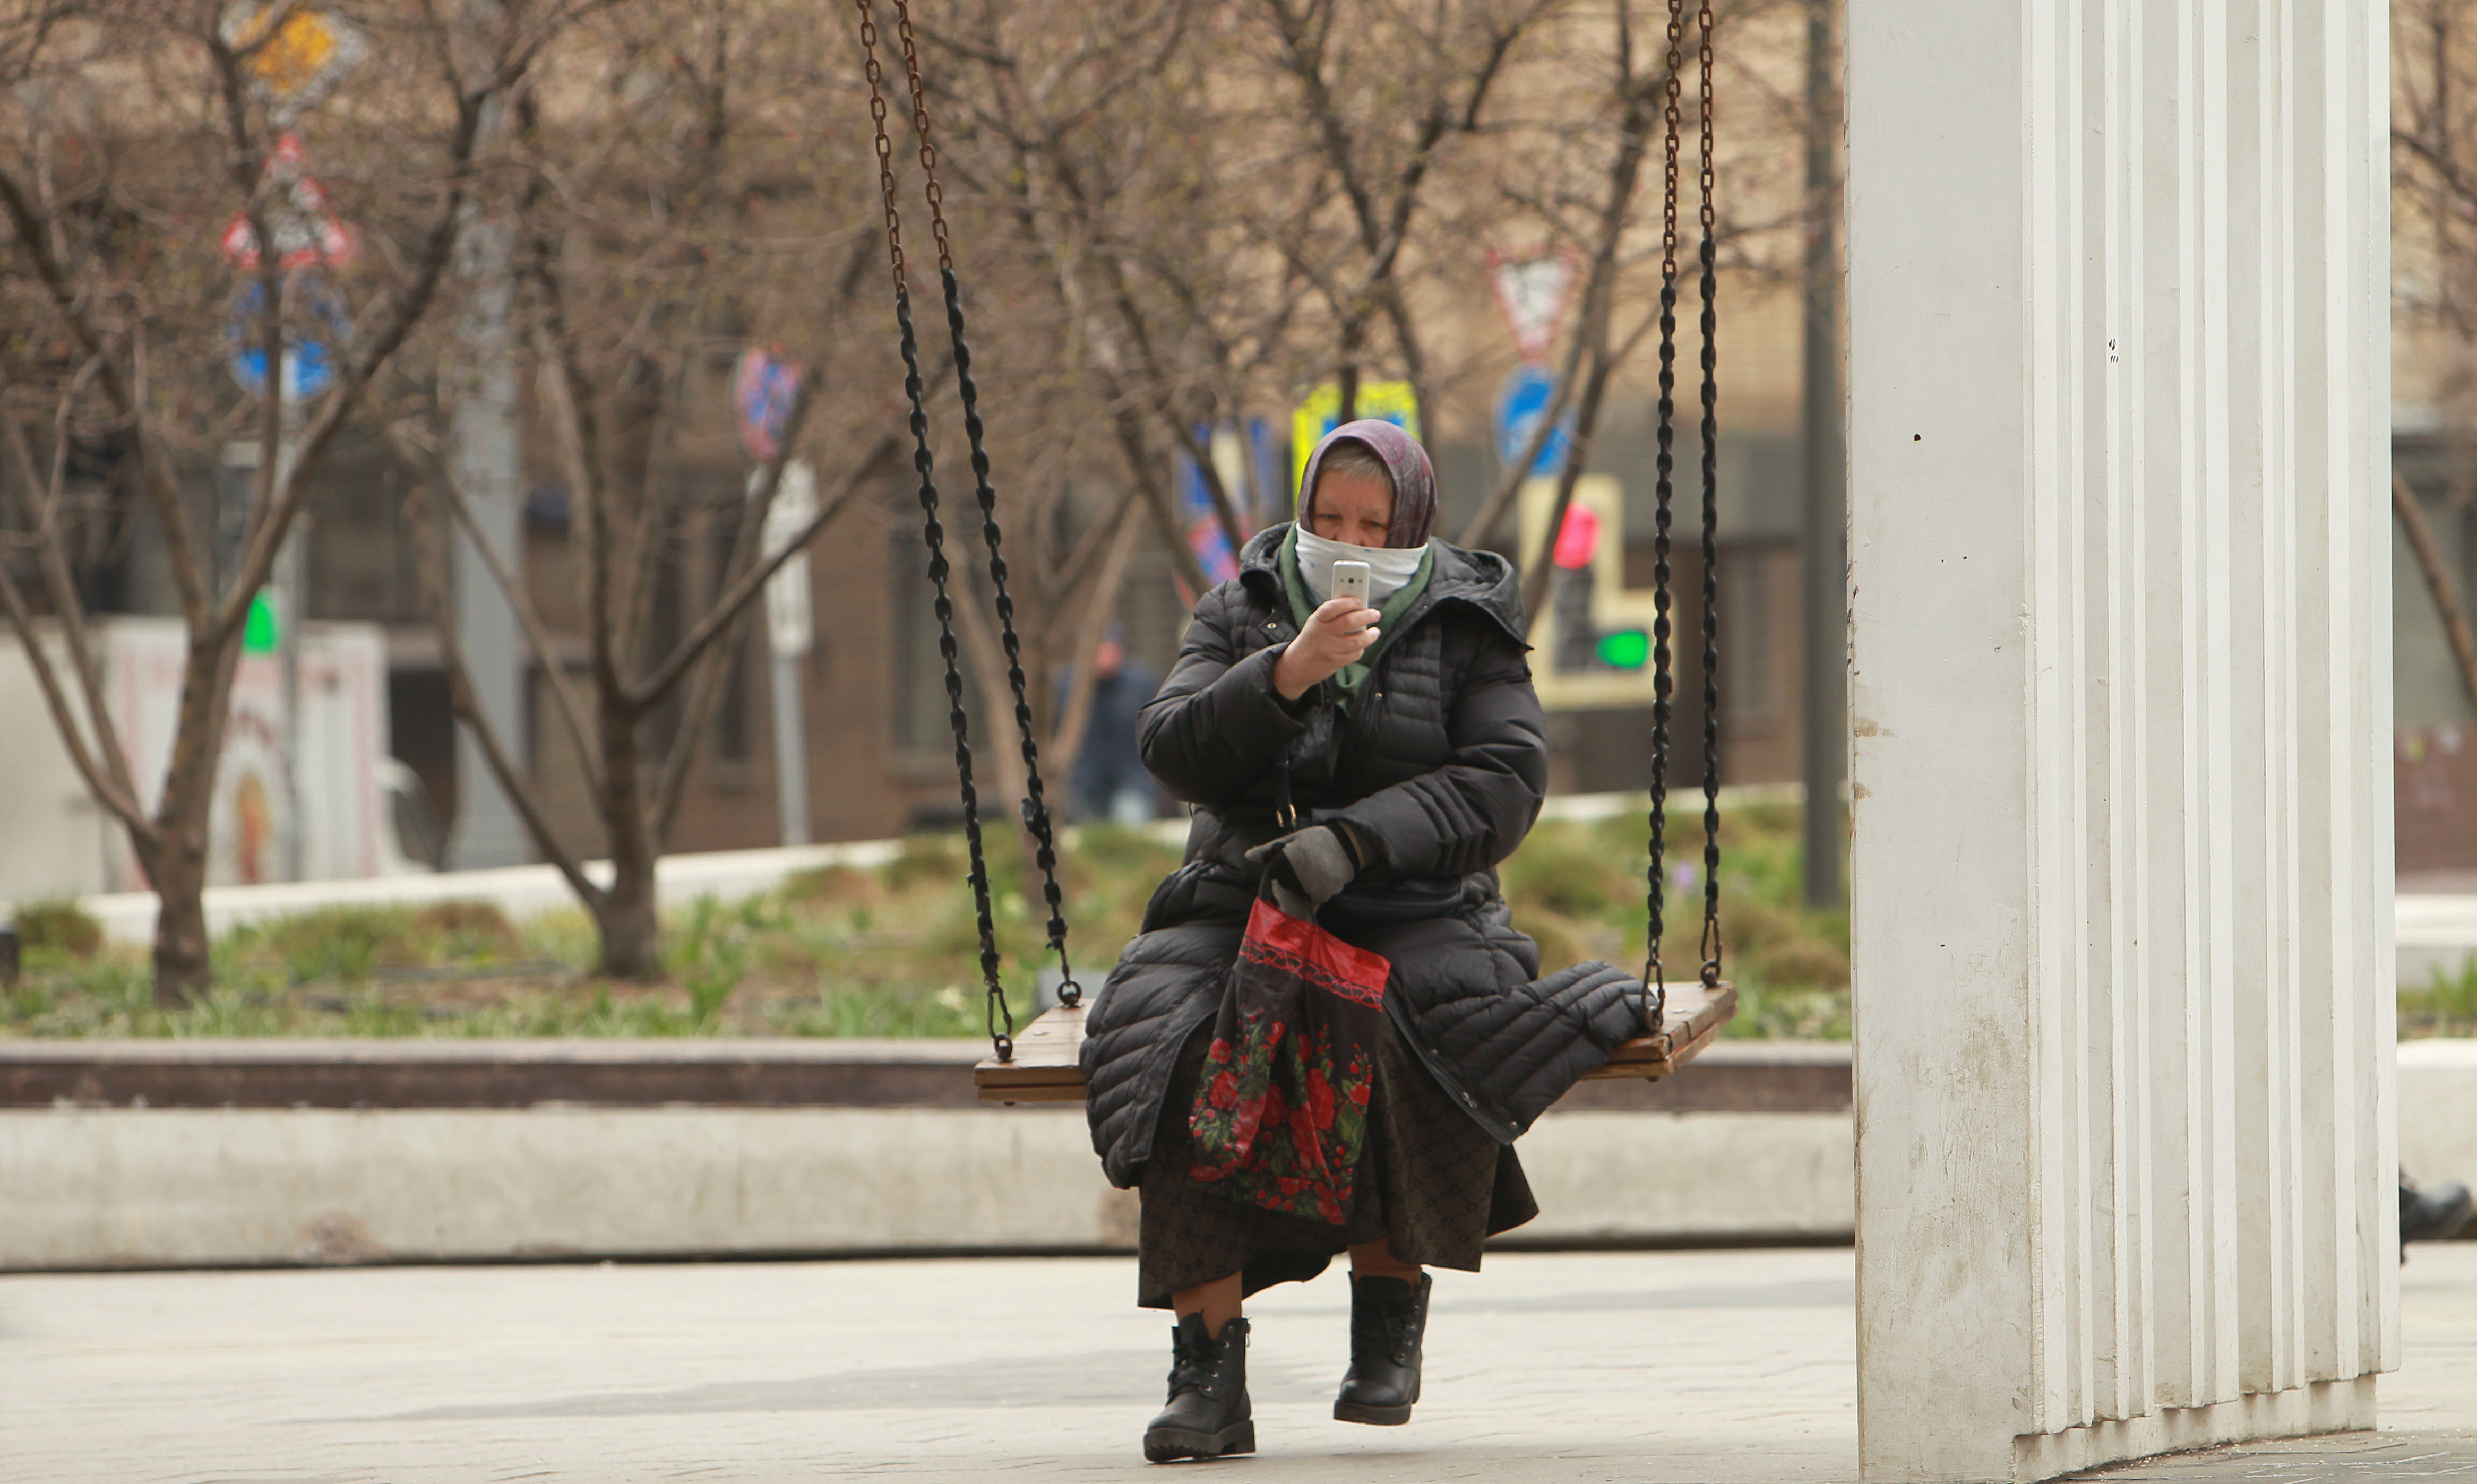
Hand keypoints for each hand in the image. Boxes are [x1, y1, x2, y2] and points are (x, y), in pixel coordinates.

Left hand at [1245, 825, 1362, 918]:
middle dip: (1288, 880)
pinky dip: (1312, 894)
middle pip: (1284, 886)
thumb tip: (1247, 856)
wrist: (1347, 844)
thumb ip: (1269, 850)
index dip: (1278, 870)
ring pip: (1297, 895)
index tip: (1287, 864)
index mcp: (1288, 860)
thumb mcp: (1292, 840)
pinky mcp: (1323, 895)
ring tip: (1311, 872)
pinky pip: (1311, 900)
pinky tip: (1318, 880)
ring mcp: (1311, 887)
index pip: (1273, 874)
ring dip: (1300, 889)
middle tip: (1302, 867)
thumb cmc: (1316, 839)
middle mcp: (1298, 876)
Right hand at [1271, 596, 1378, 699]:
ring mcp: (1329, 649)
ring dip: (1369, 636)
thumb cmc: (1312, 639)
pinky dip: (1361, 649)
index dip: (1346, 603)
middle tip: (1375, 614)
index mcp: (1317, 621)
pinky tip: (1361, 645)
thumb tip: (1357, 605)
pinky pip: (1354, 654)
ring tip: (1375, 632)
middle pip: (1348, 622)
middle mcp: (1322, 634)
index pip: (1331, 608)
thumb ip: (1334, 615)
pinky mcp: (1335, 662)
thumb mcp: (1316, 623)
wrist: (1297, 666)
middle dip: (1366, 616)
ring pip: (1356, 641)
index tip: (1358, 601)